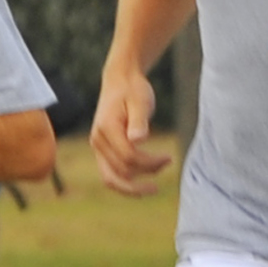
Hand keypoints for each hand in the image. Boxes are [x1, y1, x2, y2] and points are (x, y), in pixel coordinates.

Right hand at [92, 66, 170, 192]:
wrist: (120, 81)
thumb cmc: (133, 90)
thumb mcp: (140, 101)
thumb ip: (139, 121)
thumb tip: (138, 140)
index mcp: (107, 128)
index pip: (128, 157)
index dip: (150, 162)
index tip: (169, 157)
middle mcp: (98, 140)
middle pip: (120, 171)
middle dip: (146, 172)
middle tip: (168, 163)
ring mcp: (98, 147)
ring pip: (111, 178)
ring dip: (134, 185)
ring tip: (156, 181)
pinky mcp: (102, 150)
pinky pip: (110, 174)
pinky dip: (126, 182)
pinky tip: (142, 183)